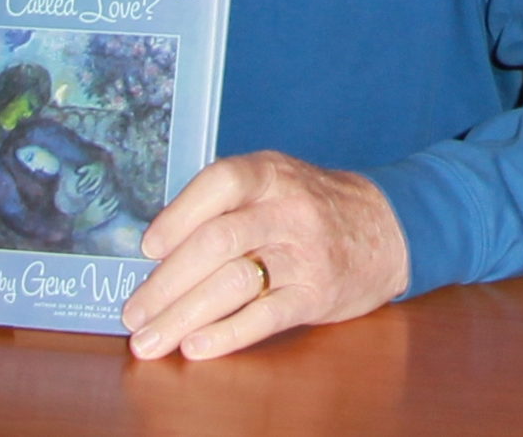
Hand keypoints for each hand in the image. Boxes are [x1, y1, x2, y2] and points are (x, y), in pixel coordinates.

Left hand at [121, 151, 408, 360]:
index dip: (178, 215)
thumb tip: (158, 253)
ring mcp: (305, 253)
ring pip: (235, 282)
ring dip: (183, 316)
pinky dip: (226, 335)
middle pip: (218, 241)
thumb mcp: (277, 184)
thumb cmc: (314, 208)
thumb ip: (227, 205)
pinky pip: (265, 316)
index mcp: (273, 174)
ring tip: (150, 340)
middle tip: (134, 312)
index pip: (220, 182)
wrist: (388, 228)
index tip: (147, 249)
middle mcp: (289, 209)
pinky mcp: (317, 293)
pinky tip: (196, 347)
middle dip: (167, 283)